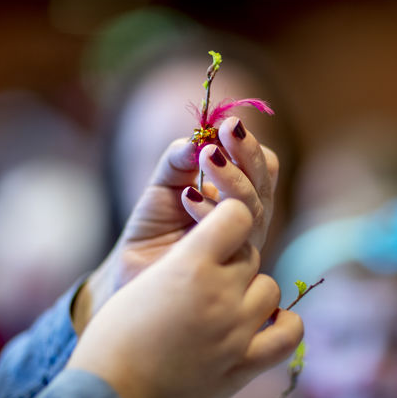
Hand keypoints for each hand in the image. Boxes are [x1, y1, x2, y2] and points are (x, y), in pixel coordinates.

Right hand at [66, 200, 302, 397]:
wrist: (112, 397)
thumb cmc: (113, 340)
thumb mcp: (142, 282)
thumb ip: (183, 262)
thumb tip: (210, 252)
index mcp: (189, 265)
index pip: (238, 215)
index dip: (229, 218)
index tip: (217, 229)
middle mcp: (220, 293)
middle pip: (250, 255)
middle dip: (231, 261)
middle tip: (206, 280)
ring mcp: (237, 331)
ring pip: (270, 288)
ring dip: (251, 292)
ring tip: (226, 306)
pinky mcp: (245, 365)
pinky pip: (290, 334)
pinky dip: (284, 325)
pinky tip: (266, 324)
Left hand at [72, 117, 278, 333]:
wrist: (132, 274)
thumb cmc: (153, 228)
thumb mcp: (164, 184)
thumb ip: (179, 159)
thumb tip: (196, 138)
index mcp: (241, 198)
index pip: (263, 167)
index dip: (249, 145)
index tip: (228, 123)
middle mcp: (249, 222)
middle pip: (264, 184)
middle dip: (247, 154)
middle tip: (229, 130)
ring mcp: (241, 247)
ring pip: (253, 208)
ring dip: (231, 178)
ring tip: (207, 156)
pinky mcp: (227, 270)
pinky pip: (232, 236)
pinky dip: (210, 210)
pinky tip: (187, 196)